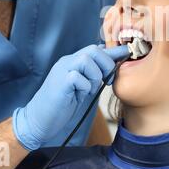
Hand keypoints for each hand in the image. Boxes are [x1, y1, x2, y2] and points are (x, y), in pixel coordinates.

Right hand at [12, 45, 128, 150]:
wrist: (40, 119)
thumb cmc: (63, 104)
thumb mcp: (84, 87)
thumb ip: (95, 76)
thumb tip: (113, 67)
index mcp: (74, 62)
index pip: (97, 50)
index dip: (114, 51)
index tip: (128, 52)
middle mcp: (67, 61)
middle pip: (94, 49)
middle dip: (106, 65)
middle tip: (106, 81)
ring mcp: (62, 70)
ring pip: (87, 60)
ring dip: (95, 77)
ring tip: (89, 90)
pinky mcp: (59, 82)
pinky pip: (78, 77)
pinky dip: (84, 87)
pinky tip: (78, 96)